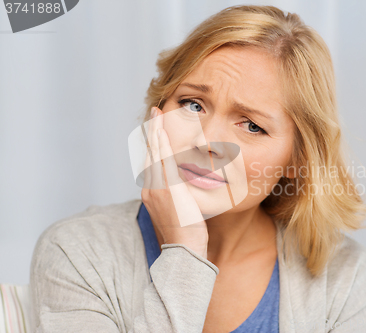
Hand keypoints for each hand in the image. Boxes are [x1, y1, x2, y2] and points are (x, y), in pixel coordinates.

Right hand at [141, 106, 208, 258]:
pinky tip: (163, 131)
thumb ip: (179, 196)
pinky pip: (163, 160)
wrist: (186, 248)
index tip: (157, 130)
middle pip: (150, 154)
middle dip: (152, 132)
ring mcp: (157, 187)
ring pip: (155, 153)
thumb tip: (184, 188)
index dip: (154, 145)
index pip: (152, 163)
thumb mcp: (180, 211)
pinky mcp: (167, 187)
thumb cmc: (187, 233)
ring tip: (158, 115)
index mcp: (152, 193)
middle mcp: (150, 188)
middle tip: (155, 114)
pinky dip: (163, 144)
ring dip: (156, 132)